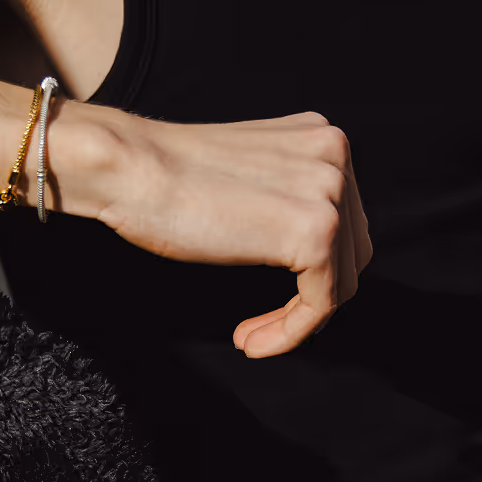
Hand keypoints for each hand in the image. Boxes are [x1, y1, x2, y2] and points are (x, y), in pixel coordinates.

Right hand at [91, 110, 373, 357]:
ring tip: (250, 337)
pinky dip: (290, 332)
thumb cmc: (162, 179)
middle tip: (259, 326)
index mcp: (320, 138)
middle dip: (310, 296)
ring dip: (296, 320)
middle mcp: (335, 155)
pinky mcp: (315, 233)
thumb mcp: (242, 179)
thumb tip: (290, 245)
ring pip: (342, 281)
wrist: (129, 169)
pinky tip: (252, 342)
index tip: (268, 298)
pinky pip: (322, 303)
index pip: (342, 219)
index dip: (311, 269)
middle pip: (351, 252)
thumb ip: (279, 198)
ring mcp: (330, 192)